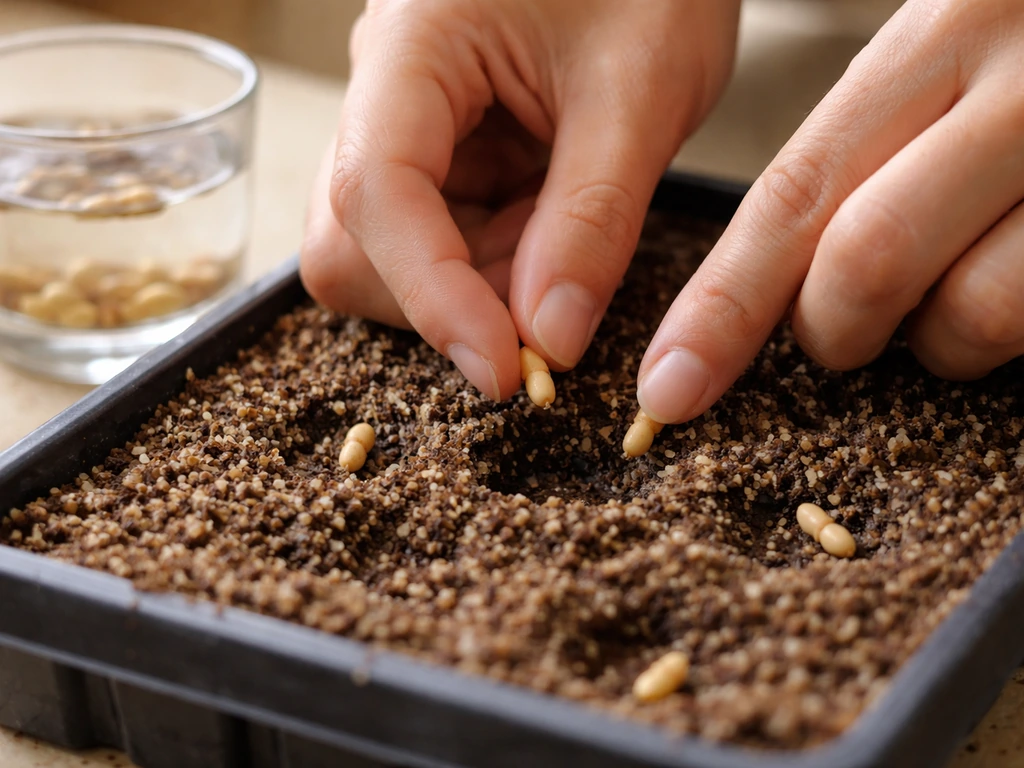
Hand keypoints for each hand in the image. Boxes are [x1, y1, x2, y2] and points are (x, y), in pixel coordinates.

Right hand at [301, 0, 739, 398]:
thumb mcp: (643, 86)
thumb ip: (593, 219)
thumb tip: (547, 339)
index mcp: (413, 45)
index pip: (375, 195)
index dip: (431, 298)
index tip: (506, 372)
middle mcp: (385, 89)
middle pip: (352, 244)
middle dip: (447, 296)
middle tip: (553, 296)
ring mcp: (405, 124)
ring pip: (390, 256)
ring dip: (477, 283)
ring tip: (566, 233)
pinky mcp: (437, 151)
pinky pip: (438, 240)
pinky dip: (494, 263)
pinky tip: (552, 221)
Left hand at [638, 0, 1023, 423]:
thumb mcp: (965, 45)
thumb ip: (880, 147)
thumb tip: (793, 278)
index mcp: (948, 30)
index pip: (793, 194)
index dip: (719, 308)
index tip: (666, 391)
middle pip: (863, 264)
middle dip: (834, 329)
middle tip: (846, 330)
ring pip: (975, 314)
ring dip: (947, 343)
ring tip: (969, 295)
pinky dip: (1020, 333)